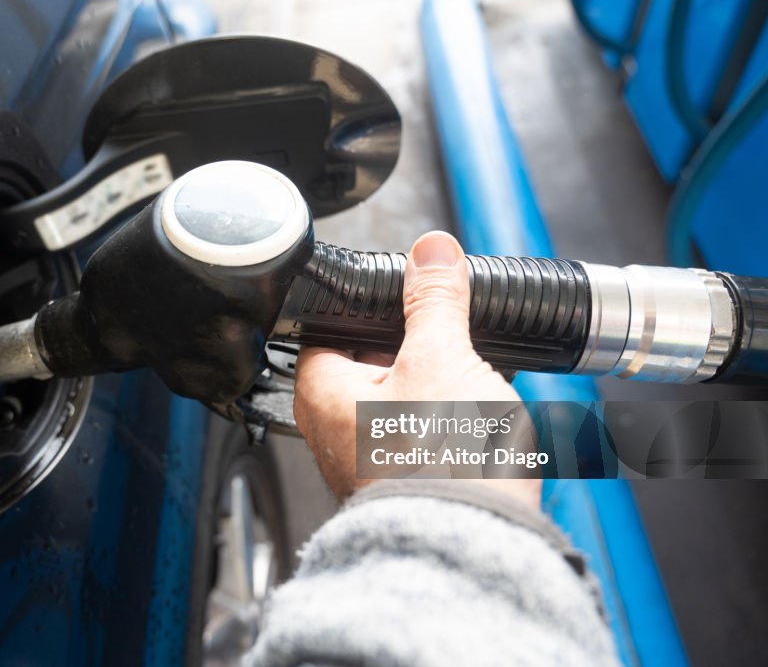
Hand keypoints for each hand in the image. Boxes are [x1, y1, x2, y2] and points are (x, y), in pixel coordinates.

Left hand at [293, 231, 539, 507]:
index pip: (331, 326)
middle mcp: (332, 428)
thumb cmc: (441, 466)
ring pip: (402, 398)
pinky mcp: (400, 482)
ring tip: (472, 389)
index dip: (370, 308)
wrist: (474, 547)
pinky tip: (479, 423)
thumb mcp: (442, 358)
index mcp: (321, 390)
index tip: (404, 298)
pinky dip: (449, 422)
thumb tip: (430, 254)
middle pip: (372, 361)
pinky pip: (422, 434)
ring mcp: (365, 458)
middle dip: (417, 347)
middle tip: (452, 342)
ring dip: (439, 386)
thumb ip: (434, 300)